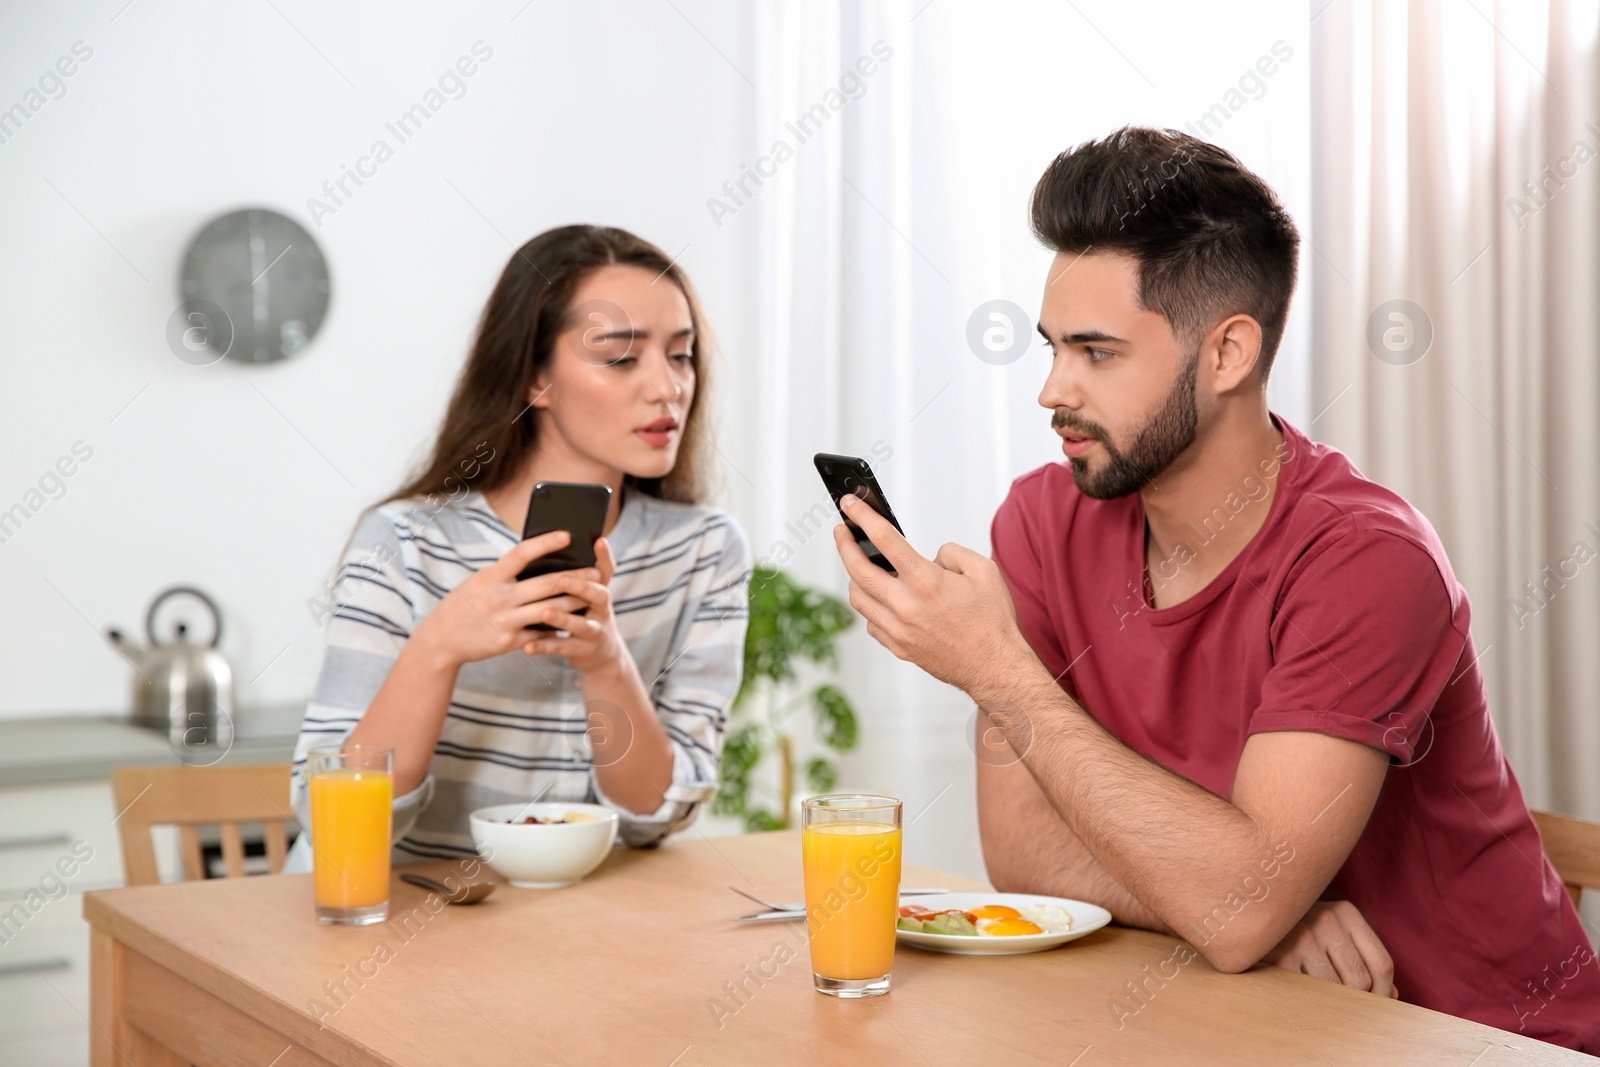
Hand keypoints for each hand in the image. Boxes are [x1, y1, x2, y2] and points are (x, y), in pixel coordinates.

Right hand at [416, 531, 590, 666]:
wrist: (441, 639)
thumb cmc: (466, 604)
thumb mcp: (480, 581)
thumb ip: (506, 573)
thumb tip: (537, 560)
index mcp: (492, 576)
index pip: (522, 553)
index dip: (546, 542)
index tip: (567, 534)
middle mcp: (500, 597)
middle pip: (546, 583)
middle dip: (576, 577)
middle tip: (596, 572)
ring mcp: (505, 620)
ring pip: (551, 608)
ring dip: (574, 602)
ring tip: (592, 595)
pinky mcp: (509, 641)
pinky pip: (541, 633)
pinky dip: (557, 627)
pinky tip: (572, 622)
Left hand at [516, 536, 627, 674]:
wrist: (600, 653)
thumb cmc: (583, 614)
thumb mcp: (585, 595)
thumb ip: (571, 577)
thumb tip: (542, 552)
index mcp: (599, 590)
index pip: (606, 570)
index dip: (605, 556)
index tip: (599, 540)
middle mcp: (602, 609)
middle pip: (598, 595)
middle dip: (580, 587)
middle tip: (562, 580)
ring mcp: (595, 631)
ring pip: (582, 624)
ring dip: (563, 618)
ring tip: (545, 612)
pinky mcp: (583, 650)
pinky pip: (562, 647)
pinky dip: (545, 646)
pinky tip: (529, 646)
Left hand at [831, 493, 1034, 695]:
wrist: (995, 668)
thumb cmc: (992, 621)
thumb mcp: (984, 570)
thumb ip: (951, 552)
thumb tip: (928, 556)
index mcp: (926, 581)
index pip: (883, 539)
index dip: (862, 516)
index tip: (850, 504)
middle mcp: (905, 606)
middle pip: (857, 569)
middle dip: (844, 544)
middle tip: (841, 530)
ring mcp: (898, 630)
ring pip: (858, 598)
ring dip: (854, 576)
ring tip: (859, 563)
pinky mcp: (898, 647)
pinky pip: (871, 622)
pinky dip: (871, 606)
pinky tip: (881, 598)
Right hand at [1261, 900, 1399, 998]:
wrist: (1244, 911)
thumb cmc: (1298, 930)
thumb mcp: (1334, 934)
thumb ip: (1363, 960)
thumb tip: (1394, 996)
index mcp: (1346, 912)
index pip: (1382, 964)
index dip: (1383, 993)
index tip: (1374, 1005)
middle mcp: (1326, 919)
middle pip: (1360, 982)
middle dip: (1354, 1000)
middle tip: (1339, 1002)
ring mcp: (1302, 936)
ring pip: (1335, 991)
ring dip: (1327, 1000)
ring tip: (1315, 992)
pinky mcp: (1280, 955)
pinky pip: (1307, 992)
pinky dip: (1306, 998)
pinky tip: (1297, 988)